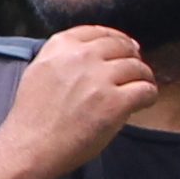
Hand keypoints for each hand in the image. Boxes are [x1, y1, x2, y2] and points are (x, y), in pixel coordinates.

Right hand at [0, 25, 158, 178]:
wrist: (31, 146)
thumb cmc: (33, 115)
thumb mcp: (39, 70)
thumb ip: (63, 56)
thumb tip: (97, 51)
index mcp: (61, 46)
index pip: (99, 32)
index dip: (117, 39)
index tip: (124, 49)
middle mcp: (81, 56)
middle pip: (122, 47)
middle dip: (132, 58)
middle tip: (134, 72)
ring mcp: (99, 79)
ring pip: (138, 67)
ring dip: (142, 78)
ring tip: (139, 90)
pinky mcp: (115, 102)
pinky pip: (146, 90)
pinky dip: (148, 96)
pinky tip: (142, 103)